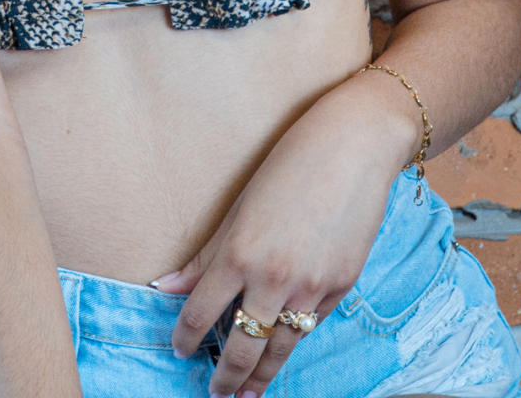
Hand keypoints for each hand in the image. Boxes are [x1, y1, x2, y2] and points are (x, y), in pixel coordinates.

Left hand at [148, 79, 414, 396]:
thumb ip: (205, 255)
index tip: (180, 349)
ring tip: (248, 394)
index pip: (200, 314)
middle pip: (242, 346)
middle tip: (216, 393)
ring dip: (261, 377)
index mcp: (239, 254)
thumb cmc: (290, 166)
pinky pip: (312, 324)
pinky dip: (294, 339)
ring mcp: (312, 287)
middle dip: (226, 376)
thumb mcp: (238, 208)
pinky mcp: (342, 286)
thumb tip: (166, 286)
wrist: (353, 147)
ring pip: (280, 347)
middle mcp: (273, 278)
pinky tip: (283, 348)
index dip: (186, 338)